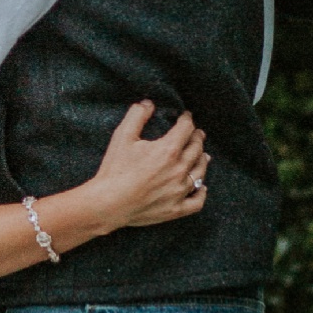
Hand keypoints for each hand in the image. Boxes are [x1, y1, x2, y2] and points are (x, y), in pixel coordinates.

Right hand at [85, 101, 209, 230]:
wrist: (109, 203)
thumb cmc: (115, 169)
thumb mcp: (122, 136)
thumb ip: (137, 116)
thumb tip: (148, 104)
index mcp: (168, 150)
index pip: (186, 129)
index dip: (187, 120)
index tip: (186, 117)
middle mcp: (179, 169)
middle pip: (196, 148)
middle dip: (197, 138)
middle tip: (197, 133)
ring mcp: (179, 191)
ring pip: (200, 172)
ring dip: (202, 160)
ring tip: (203, 155)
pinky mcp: (175, 209)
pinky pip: (197, 201)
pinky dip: (201, 193)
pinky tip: (202, 187)